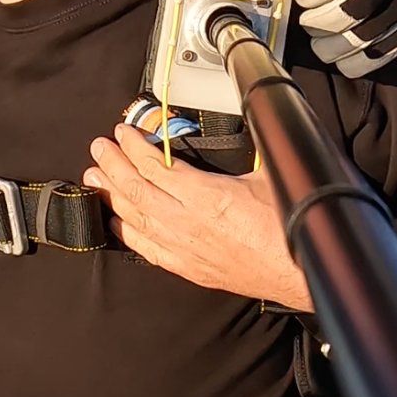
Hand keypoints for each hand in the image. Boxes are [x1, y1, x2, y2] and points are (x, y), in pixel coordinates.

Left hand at [84, 125, 310, 310]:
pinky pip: (147, 249)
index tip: (122, 132)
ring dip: (112, 195)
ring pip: (136, 219)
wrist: (301, 276)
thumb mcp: (268, 175)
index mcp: (205, 196)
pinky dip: (126, 232)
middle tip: (98, 148)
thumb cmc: (289, 228)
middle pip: (136, 190)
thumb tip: (249, 121)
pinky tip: (115, 221)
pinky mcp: (189, 268)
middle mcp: (187, 222)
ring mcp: (185, 248)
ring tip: (95, 178)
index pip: (154, 166)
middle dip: (112, 166)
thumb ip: (249, 147)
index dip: (133, 146)